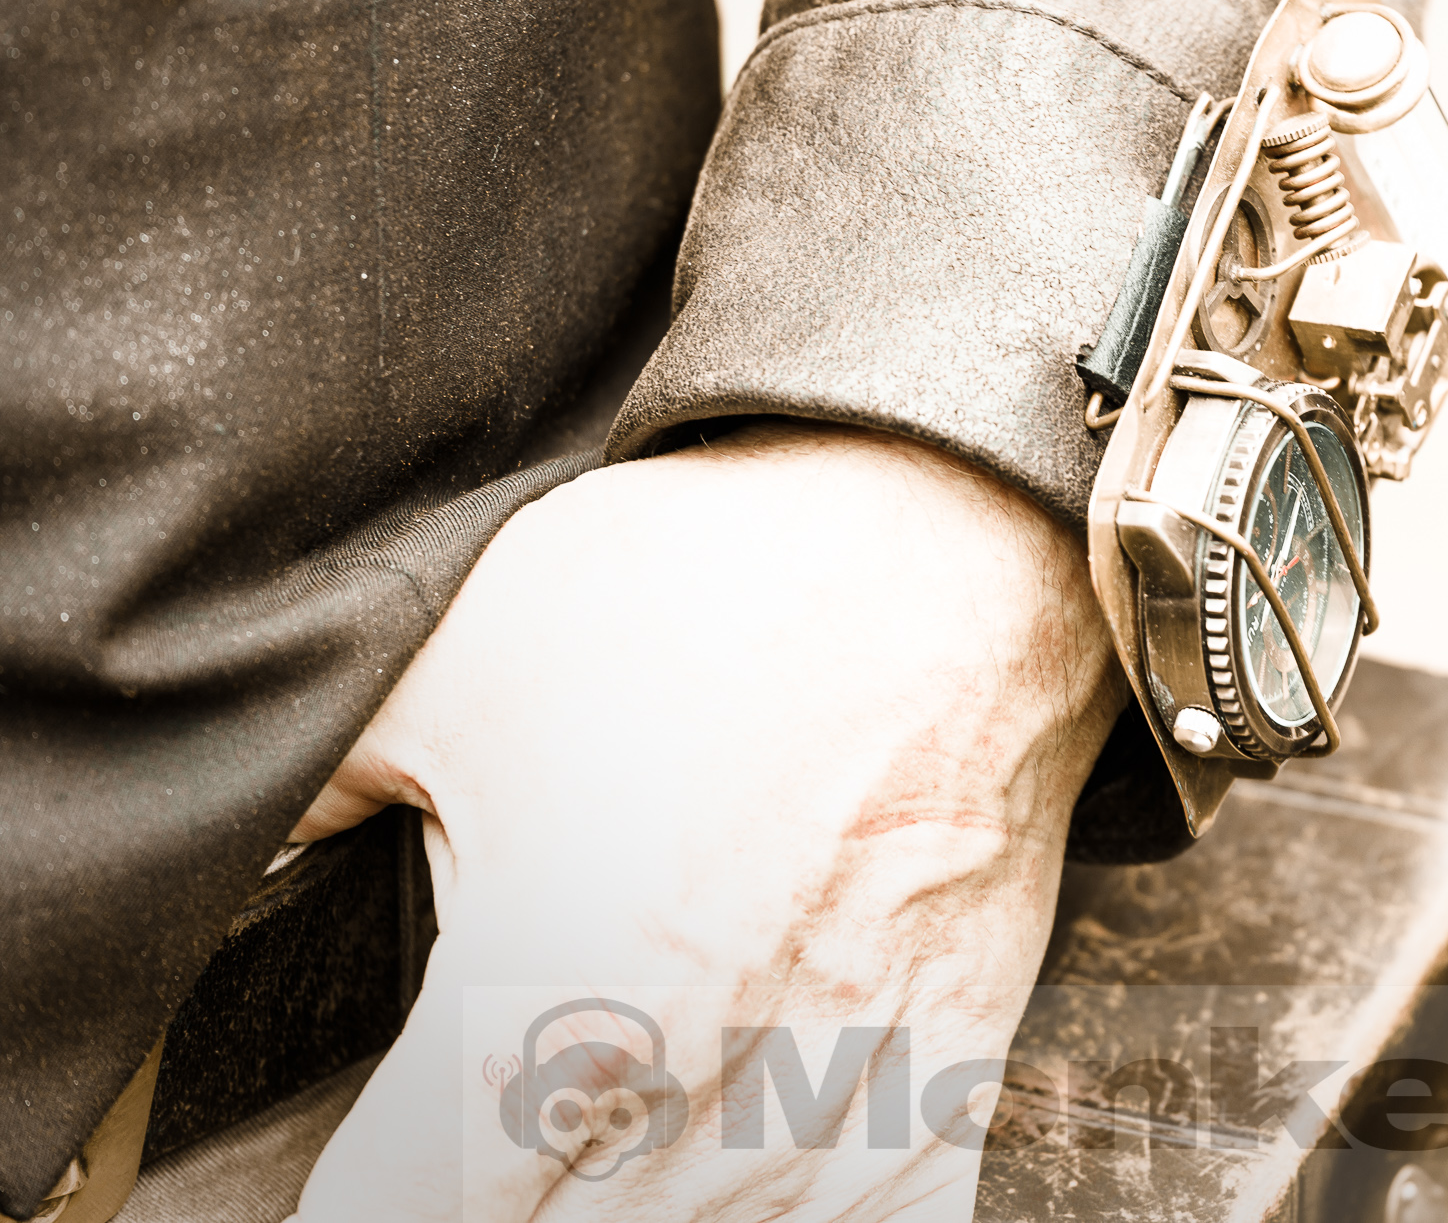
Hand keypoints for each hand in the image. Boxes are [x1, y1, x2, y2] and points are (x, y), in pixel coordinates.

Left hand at [285, 422, 1121, 1221]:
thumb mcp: (455, 665)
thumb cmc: (713, 598)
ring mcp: (834, 1100)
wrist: (951, 547)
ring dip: (639, 1216)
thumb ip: (316, 791)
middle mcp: (687, 1092)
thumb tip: (241, 847)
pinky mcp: (949, 1076)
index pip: (389, 1219)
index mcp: (539, 1007)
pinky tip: (760, 1196)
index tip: (365, 1160)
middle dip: (495, 1206)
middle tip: (482, 1145)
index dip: (351, 1206)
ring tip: (597, 1164)